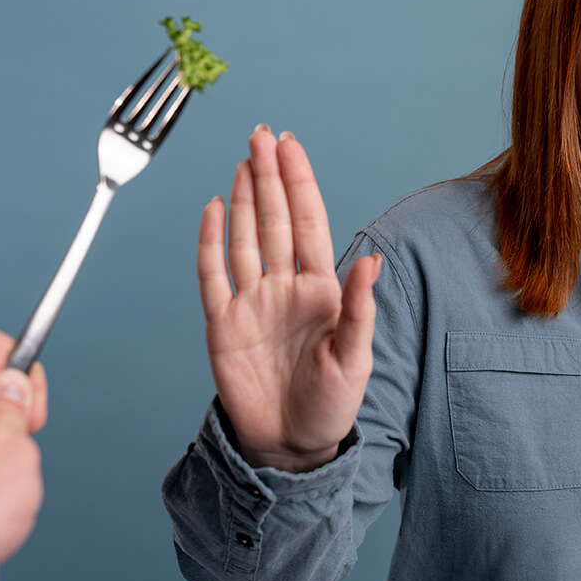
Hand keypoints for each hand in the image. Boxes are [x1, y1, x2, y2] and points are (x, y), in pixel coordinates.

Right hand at [197, 126, 380, 471]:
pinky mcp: (222, 324)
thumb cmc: (330, 402)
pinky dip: (210, 241)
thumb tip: (371, 261)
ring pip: (244, 237)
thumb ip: (360, 308)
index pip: (307, 223)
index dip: (299, 183)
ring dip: (245, 198)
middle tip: (261, 135)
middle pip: (274, 220)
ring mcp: (251, 302)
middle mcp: (284, 286)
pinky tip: (215, 209)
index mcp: (320, 289)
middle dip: (269, 176)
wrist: (291, 444)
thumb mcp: (354, 358)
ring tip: (244, 160)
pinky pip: (212, 275)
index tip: (291, 145)